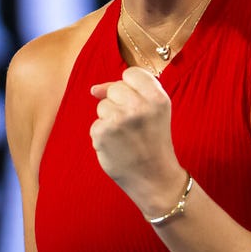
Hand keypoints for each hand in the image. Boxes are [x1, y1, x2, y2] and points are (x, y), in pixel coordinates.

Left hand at [89, 67, 186, 214]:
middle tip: (133, 126)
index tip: (137, 104)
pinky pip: (96, 124)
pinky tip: (117, 147)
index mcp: (157, 97)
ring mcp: (119, 119)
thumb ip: (131, 92)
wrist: (155, 178)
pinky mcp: (102, 133)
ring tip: (126, 137)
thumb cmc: (153, 141)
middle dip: (118, 104)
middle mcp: (139, 105)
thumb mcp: (155, 111)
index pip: (131, 73)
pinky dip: (103, 136)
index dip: (130, 88)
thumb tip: (93, 89)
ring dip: (109, 120)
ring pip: (102, 106)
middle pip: (114, 88)